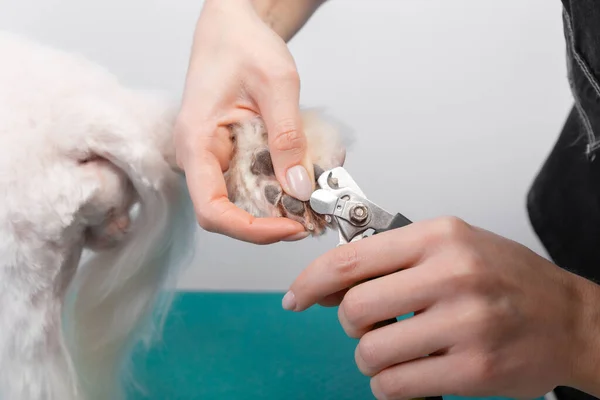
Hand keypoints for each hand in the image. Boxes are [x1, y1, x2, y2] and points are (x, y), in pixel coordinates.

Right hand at [173, 0, 313, 243]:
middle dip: (272, 221)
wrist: (233, 28)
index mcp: (197, 141)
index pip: (212, 209)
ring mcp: (216, 157)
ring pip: (245, 201)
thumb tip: (298, 186)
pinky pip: (256, 181)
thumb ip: (288, 137)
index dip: (250, 229)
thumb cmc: (241, 44)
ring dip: (280, 204)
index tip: (289, 228)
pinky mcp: (233, 154)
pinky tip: (304, 172)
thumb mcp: (277, 84)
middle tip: (311, 216)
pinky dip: (281, 183)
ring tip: (313, 193)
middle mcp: (201, 156)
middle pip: (230, 212)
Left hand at [284, 216, 599, 398]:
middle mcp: (452, 274)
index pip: (351, 260)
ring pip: (370, 352)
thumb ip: (394, 258)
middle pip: (354, 309)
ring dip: (372, 357)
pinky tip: (410, 372)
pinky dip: (390, 384)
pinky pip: (395, 386)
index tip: (297, 296)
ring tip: (397, 350)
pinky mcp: (474, 370)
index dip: (312, 281)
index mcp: (440, 237)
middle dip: (350, 323)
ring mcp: (465, 324)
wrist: (573, 318)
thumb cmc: (508, 279)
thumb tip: (332, 284)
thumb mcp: (453, 245)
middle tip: (370, 324)